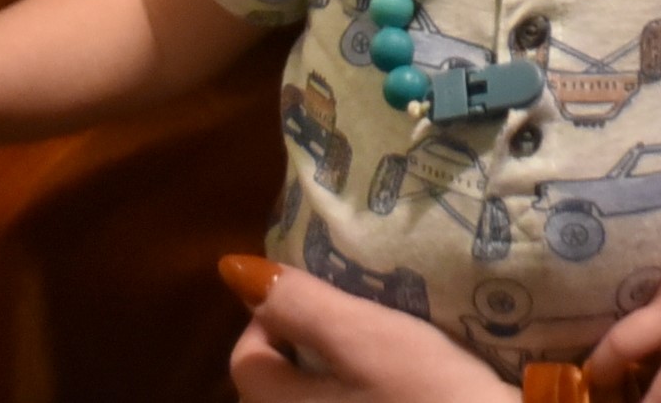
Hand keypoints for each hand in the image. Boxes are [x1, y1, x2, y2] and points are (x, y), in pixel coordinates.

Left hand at [222, 255, 516, 402]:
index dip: (273, 317)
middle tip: (358, 315)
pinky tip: (409, 387)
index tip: (319, 293)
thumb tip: (232, 270)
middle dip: (308, 348)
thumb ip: (298, 302)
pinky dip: (370, 395)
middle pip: (281, 389)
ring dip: (341, 376)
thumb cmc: (428, 395)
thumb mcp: (364, 334)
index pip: (246, 360)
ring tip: (385, 349)